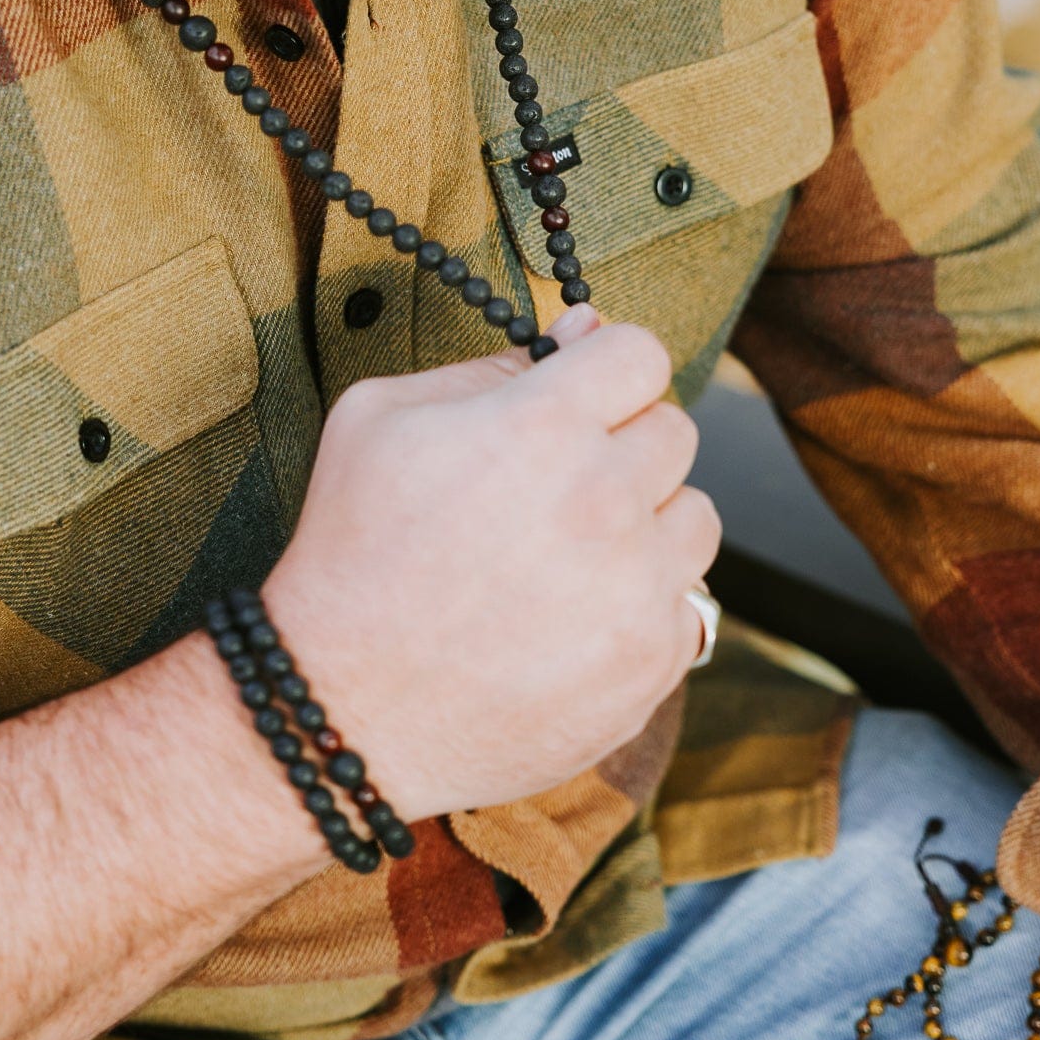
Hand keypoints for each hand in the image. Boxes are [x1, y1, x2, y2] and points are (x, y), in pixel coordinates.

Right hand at [265, 307, 720, 823]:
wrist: (342, 706)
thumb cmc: (350, 551)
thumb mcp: (380, 420)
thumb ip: (489, 366)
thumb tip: (581, 333)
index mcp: (542, 426)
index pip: (641, 354)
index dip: (604, 370)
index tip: (578, 399)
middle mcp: (606, 500)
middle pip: (675, 431)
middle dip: (620, 445)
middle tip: (552, 486)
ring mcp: (637, 588)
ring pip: (697, 517)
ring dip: (646, 525)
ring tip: (569, 555)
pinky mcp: (650, 663)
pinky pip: (687, 605)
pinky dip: (640, 607)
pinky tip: (570, 620)